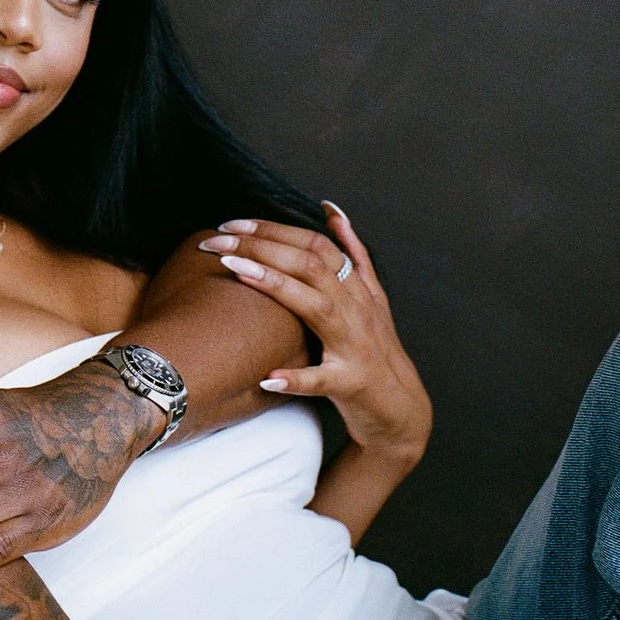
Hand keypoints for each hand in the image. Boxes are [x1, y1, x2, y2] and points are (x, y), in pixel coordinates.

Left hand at [199, 203, 430, 465]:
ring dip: (275, 285)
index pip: (315, 245)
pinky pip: (321, 380)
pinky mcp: (350, 383)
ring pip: (317, 308)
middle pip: (311, 265)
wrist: (402, 407)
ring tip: (235, 269)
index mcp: (356, 289)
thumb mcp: (371, 297)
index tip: (233, 224)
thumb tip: (332, 211)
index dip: (274, 230)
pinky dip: (296, 377)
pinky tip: (267, 375)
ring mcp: (354, 346)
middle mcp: (356, 310)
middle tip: (218, 240)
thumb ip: (353, 253)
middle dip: (263, 246)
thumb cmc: (375, 349)